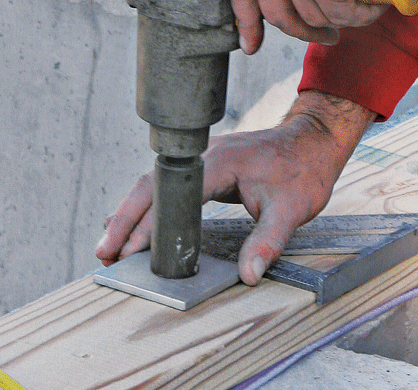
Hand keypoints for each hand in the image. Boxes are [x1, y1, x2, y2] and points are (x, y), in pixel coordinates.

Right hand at [97, 91, 374, 284]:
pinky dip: (148, 205)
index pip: (170, 195)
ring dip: (131, 213)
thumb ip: (267, 243)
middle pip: (149, 186)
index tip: (128, 251)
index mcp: (217, 163)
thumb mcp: (290, 210)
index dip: (146, 224)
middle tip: (103, 253)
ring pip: (154, 183)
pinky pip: (168, 184)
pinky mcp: (204, 165)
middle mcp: (202, 155)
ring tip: (110, 246)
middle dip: (123, 220)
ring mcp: (201, 157)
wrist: (314, 141)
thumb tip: (248, 276)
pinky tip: (136, 224)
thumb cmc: (304, 171)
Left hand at [232, 0, 392, 54]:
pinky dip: (362, 13)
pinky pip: (343, 15)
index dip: (247, 21)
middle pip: (278, 13)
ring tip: (360, 7)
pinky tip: (374, 3)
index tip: (250, 43)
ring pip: (314, 17)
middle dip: (301, 31)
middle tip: (321, 35)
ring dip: (339, 19)